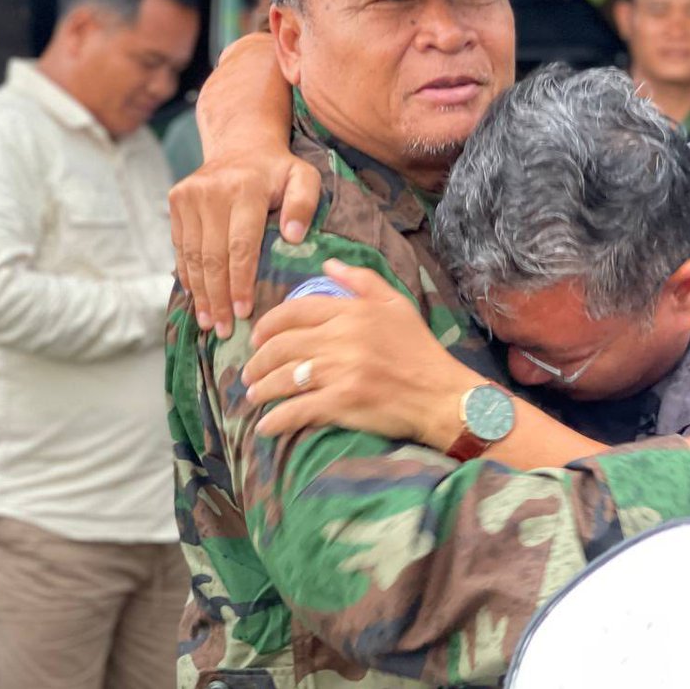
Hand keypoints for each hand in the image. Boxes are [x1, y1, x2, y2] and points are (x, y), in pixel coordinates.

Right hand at [168, 34, 320, 338]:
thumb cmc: (279, 170)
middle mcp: (212, 190)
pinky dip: (188, 274)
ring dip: (200, 293)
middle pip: (213, 255)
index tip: (245, 311)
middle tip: (225, 329)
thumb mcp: (304, 178)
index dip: (240, 282)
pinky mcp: (176, 200)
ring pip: (193, 255)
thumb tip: (293, 237)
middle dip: (218, 297)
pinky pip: (181, 246)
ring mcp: (189, 195)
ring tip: (209, 323)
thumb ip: (304, 205)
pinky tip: (197, 299)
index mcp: (245, 188)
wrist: (241, 142)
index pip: (241, 245)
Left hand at [242, 259, 479, 443]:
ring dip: (261, 388)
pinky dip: (276, 420)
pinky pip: (298, 410)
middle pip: (282, 346)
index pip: (294, 311)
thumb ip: (361, 280)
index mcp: (351, 312)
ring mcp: (340, 371)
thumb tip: (327, 262)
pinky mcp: (342, 403)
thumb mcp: (396, 304)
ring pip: (284, 378)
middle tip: (248, 371)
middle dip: (257, 360)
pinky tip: (265, 426)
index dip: (267, 324)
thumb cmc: (419, 350)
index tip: (256, 337)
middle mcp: (341, 338)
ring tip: (252, 395)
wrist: (441, 394)